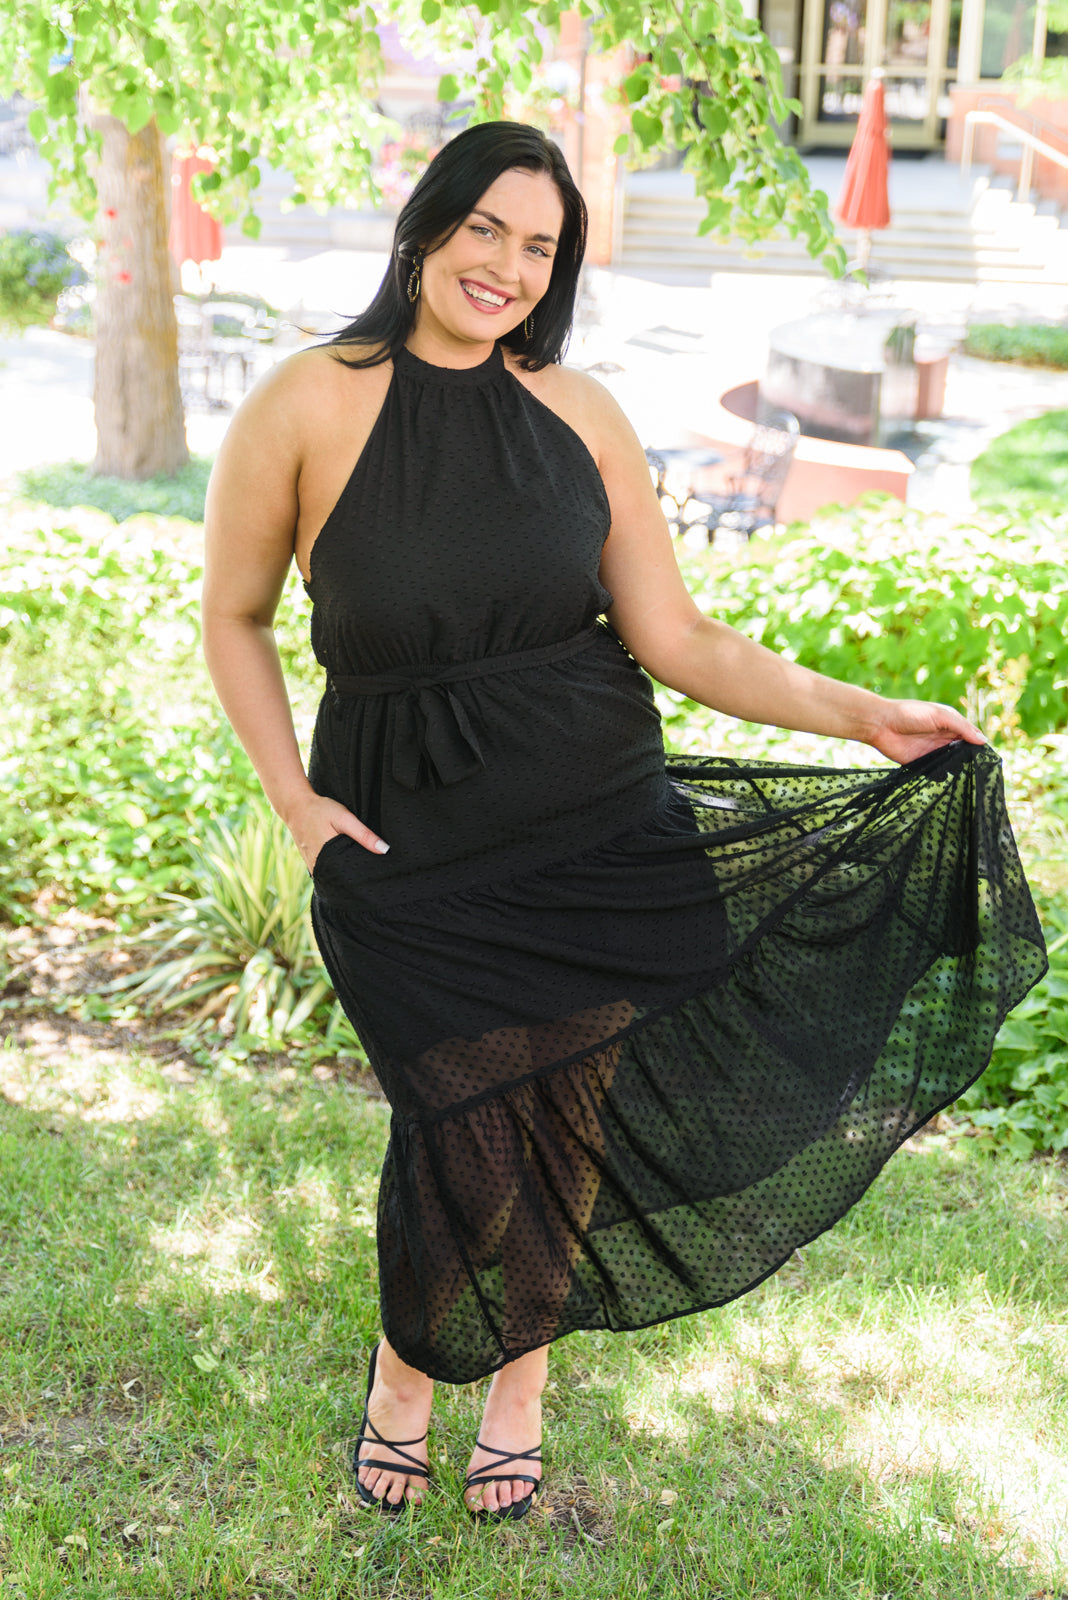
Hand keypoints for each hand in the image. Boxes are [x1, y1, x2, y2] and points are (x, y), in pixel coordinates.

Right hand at [286, 793, 388, 871]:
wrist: (296, 807)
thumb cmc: (321, 810)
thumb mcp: (345, 818)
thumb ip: (364, 835)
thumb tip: (384, 850)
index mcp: (329, 856)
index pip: (351, 875)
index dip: (365, 877)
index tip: (377, 876)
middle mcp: (319, 866)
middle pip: (343, 879)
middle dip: (357, 879)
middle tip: (373, 878)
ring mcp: (313, 867)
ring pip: (334, 878)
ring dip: (346, 877)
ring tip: (362, 877)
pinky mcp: (310, 864)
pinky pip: (326, 874)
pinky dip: (336, 873)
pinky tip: (346, 869)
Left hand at [864, 698, 985, 765]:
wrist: (881, 724)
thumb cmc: (910, 714)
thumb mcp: (940, 716)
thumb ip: (961, 728)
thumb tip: (983, 741)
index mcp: (950, 724)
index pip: (971, 737)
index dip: (979, 746)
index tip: (988, 758)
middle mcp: (943, 738)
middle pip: (963, 752)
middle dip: (969, 760)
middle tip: (975, 768)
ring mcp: (932, 751)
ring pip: (951, 764)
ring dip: (956, 769)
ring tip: (959, 773)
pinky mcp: (920, 763)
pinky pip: (935, 772)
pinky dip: (940, 776)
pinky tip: (943, 777)